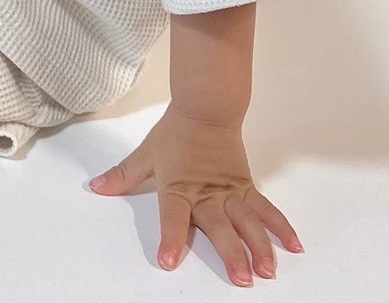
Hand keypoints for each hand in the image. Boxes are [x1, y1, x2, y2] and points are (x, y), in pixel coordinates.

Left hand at [88, 105, 303, 285]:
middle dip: (230, 253)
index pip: (172, 217)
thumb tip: (95, 187)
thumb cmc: (174, 133)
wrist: (205, 109)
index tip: (167, 262)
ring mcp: (230, 192)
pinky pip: (266, 209)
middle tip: (241, 279)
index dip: (169, 239)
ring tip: (267, 270)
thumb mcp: (145, 155)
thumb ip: (122, 176)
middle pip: (219, 226)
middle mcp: (206, 194)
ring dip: (259, 246)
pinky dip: (281, 226)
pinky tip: (294, 246)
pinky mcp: (247, 187)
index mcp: (178, 188)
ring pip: (248, 222)